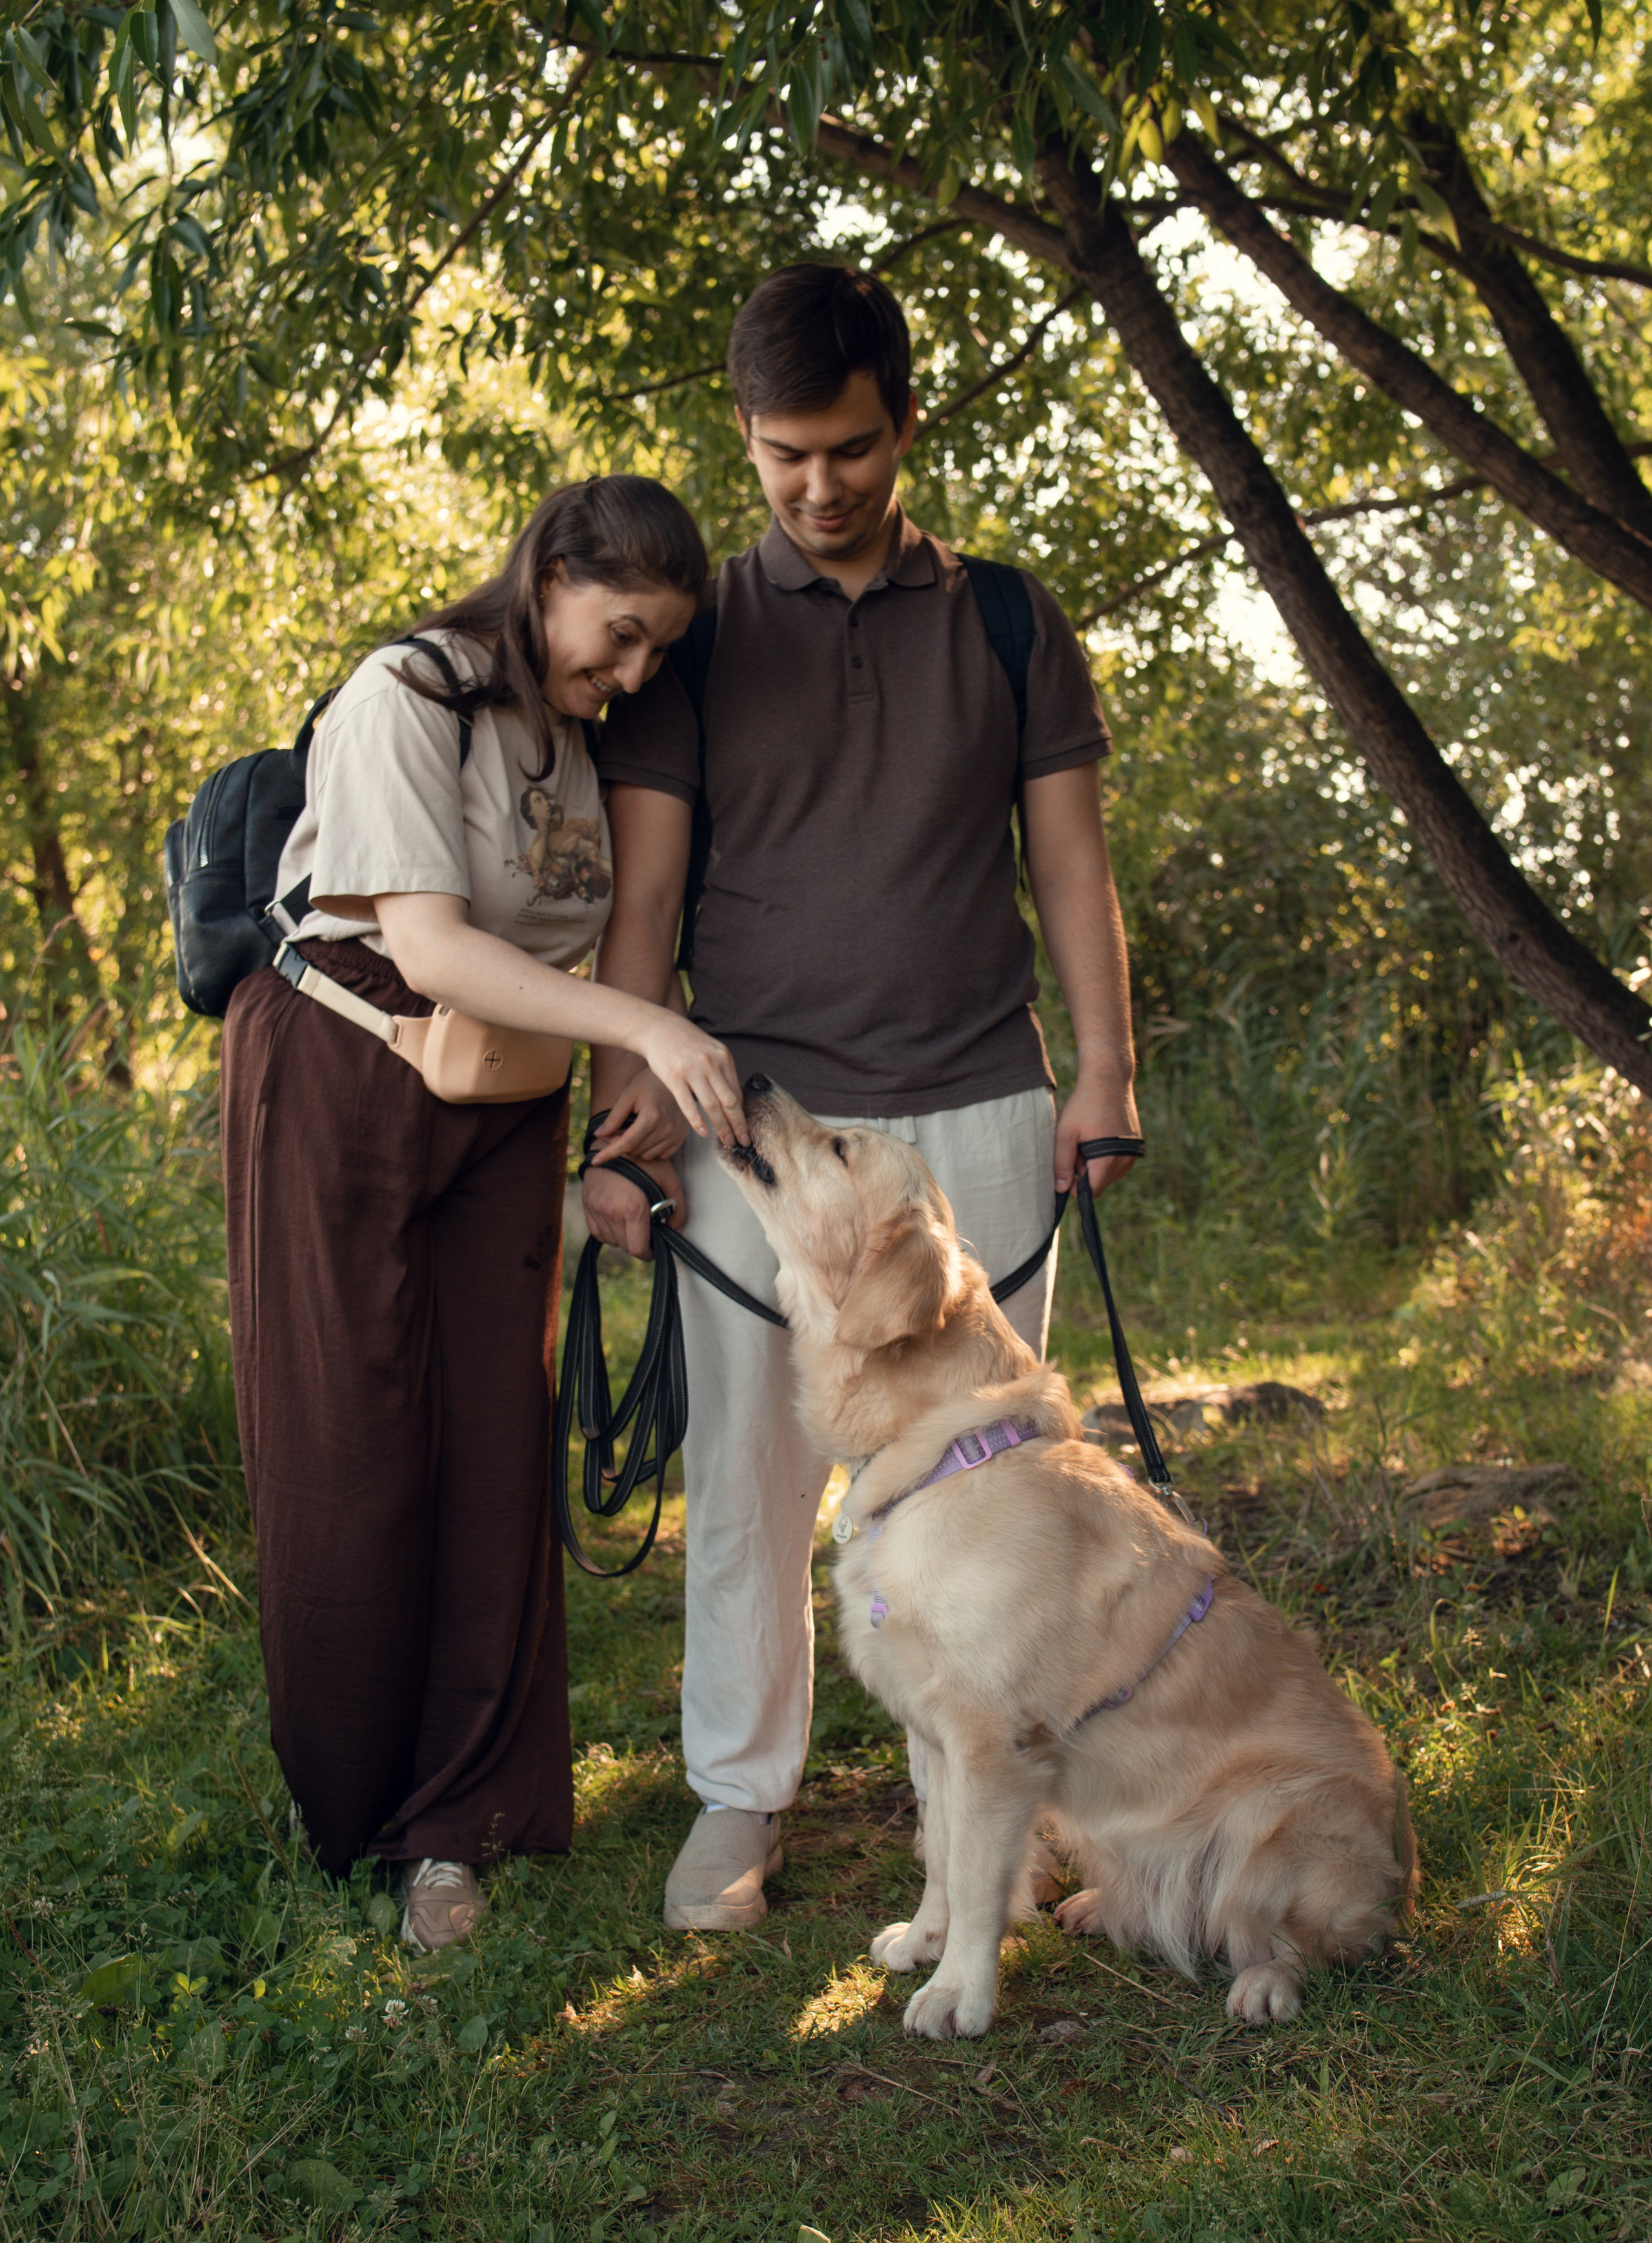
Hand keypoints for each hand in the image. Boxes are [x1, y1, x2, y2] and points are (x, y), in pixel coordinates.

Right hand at [581, 1157, 684, 1260]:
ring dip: (623, 1238)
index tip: (654, 1249)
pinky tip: (618, 1219)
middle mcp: (611, 1213)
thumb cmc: (644, 1160)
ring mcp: (596, 1210)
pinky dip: (608, 1232)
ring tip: (632, 1223)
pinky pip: (597, 1232)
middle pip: (625, 1246)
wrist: (612, 1141)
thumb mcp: (669, 1180)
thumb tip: (676, 1230)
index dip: (648, 1253)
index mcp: (632, 1209)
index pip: (638, 1248)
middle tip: (646, 1232)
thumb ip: (678, 1209)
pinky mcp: (587, 1206)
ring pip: (611, 1240)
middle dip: (638, 1244)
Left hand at [587, 1069, 687, 1165]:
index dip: (609, 1153)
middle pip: (635, 1151)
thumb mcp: (628, 1095)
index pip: (627, 1143)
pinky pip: (662, 1155)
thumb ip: (614, 1117)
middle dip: (620, 1145)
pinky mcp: (682, 1136)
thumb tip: (598, 1135)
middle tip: (614, 1131)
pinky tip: (648, 1134)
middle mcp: (667, 1128)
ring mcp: (677, 1133)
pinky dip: (651, 1149)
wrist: (676, 1078)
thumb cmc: (647, 1083)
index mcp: (652, 1116)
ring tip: (632, 1130)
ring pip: (647, 1156)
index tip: (594, 1161)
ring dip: (636, 1148)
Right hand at [633, 1011, 747, 1147]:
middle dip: (739, 1125)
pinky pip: (688, 1104)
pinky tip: (704, 1133)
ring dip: (722, 1127)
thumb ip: (722, 1072)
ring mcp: (692, 1071)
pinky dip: (697, 1121)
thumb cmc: (686, 1042)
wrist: (658, 1028)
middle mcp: (710, 1063)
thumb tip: (734, 1099)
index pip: (737, 1092)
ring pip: (712, 1106)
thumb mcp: (710, 1051)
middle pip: (730, 1102)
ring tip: (727, 1142)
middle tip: (743, 1141)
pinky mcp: (674, 1078)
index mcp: (723, 1057)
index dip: (743, 1113)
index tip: (746, 1128)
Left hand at [1055, 1069, 1140, 1198]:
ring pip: (1110, 1174)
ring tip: (1088, 1140)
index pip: (1094, 1190)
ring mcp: (1133, 1152)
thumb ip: (1062, 1164)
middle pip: (1101, 1182)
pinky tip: (1100, 1137)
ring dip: (1096, 1165)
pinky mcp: (1136, 1145)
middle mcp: (1126, 1158)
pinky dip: (1107, 1157)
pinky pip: (1119, 1163)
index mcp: (1108, 1158)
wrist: (1108, 1080)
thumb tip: (1061, 1190)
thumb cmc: (1084, 1105)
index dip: (1077, 1187)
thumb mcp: (1066, 1134)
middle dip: (1086, 1172)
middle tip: (1078, 1147)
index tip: (1067, 1172)